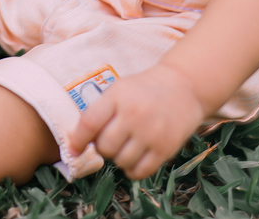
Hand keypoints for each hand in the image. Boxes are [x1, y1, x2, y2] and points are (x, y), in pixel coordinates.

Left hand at [67, 65, 206, 179]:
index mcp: (117, 96)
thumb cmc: (144, 90)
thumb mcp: (119, 90)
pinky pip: (140, 171)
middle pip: (105, 146)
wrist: (184, 86)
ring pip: (121, 162)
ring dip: (119, 159)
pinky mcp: (166, 148)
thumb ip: (100, 111)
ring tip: (126, 147)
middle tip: (112, 141)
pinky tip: (135, 159)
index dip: (78, 140)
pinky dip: (133, 171)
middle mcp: (134, 114)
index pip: (89, 123)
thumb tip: (78, 141)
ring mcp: (151, 132)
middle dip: (103, 148)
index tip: (74, 149)